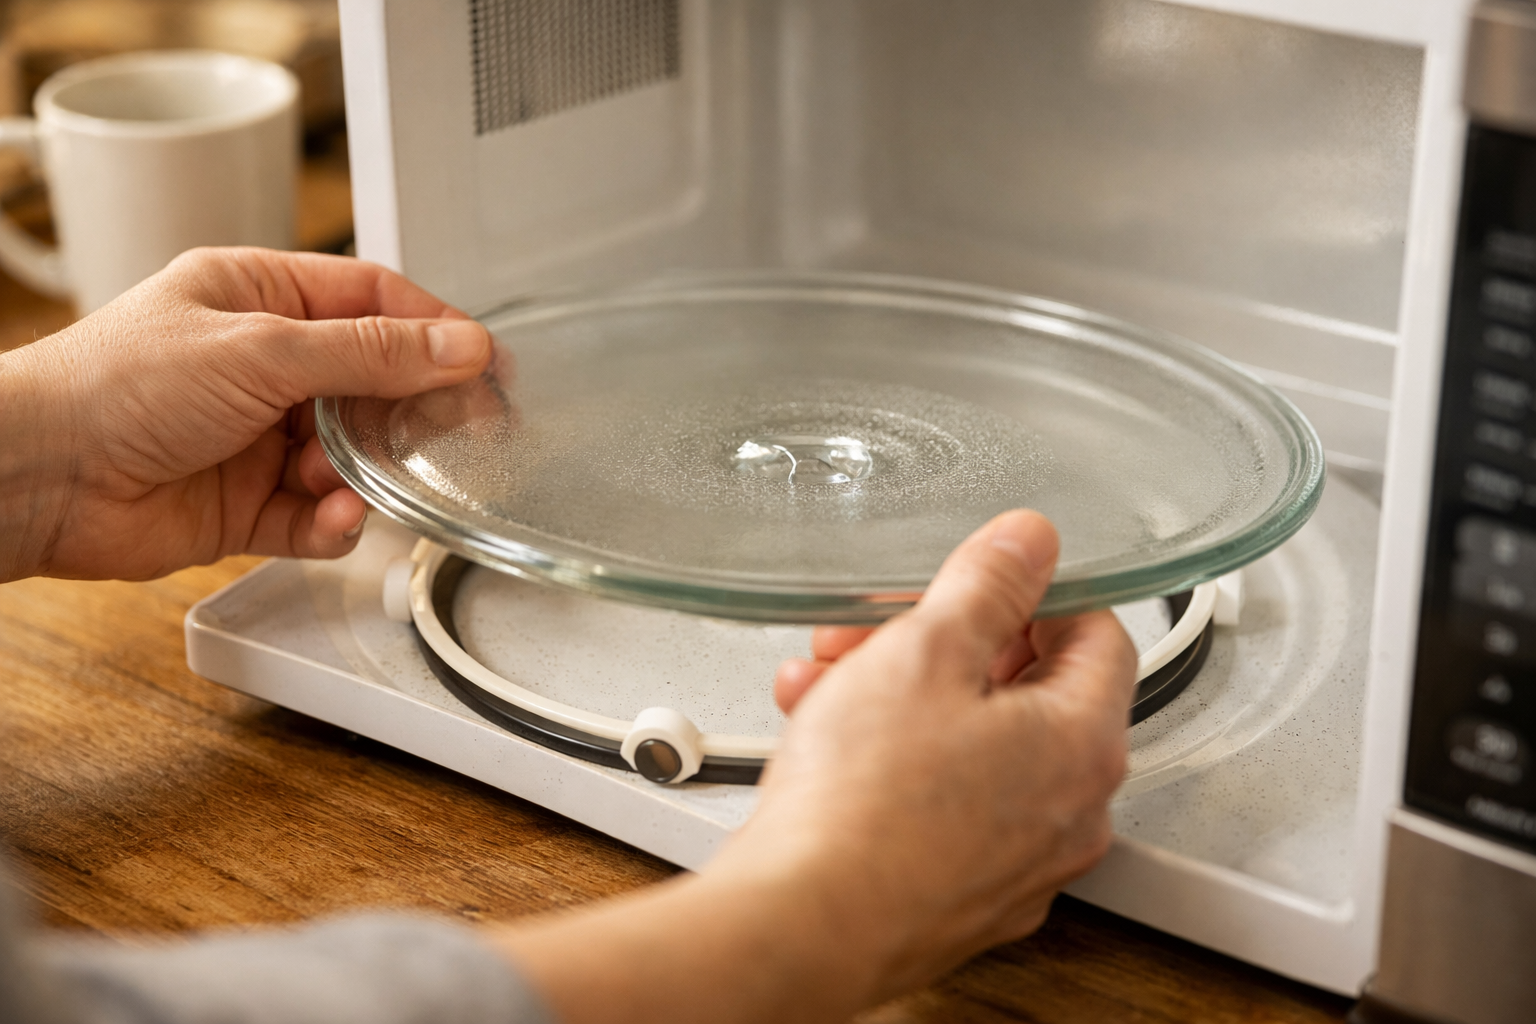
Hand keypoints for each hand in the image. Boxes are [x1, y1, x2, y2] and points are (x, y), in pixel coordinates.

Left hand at [0, 247, 491, 581]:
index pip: (375, 303)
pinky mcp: (250, 503)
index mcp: (263, 298)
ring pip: (353, 457)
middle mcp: (266, 365)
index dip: (435, 332)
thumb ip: (368, 353)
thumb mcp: (262, 349)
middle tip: (463, 431)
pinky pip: (320, 514)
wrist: (41, 475)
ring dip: (363, 475)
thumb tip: (456, 346)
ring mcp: (259, 436)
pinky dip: (333, 521)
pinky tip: (328, 517)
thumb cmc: (116, 385)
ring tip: (353, 483)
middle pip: (374, 384)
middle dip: (413, 411)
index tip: (485, 362)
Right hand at [494, 510, 1136, 1023]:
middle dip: (938, 645)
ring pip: (970, 748)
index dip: (1030, 594)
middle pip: (1024, 692)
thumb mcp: (926, 650)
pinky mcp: (960, 895)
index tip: (977, 582)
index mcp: (1084, 743)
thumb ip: (988, 583)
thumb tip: (1031, 542)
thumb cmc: (867, 805)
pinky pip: (941, 805)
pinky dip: (892, 764)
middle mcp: (1068, 814)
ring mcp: (1016, 864)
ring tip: (824, 683)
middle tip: (874, 631)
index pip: (1097, 634)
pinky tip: (822, 742)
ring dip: (898, 698)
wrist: (802, 925)